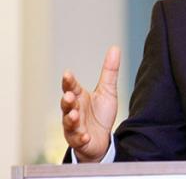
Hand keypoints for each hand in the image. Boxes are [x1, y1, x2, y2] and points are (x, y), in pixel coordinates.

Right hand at [61, 46, 120, 161]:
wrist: (102, 139)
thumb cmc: (100, 113)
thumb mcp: (108, 91)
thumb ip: (109, 71)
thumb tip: (115, 48)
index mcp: (79, 97)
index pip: (71, 87)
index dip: (69, 81)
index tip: (67, 74)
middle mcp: (73, 111)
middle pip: (67, 104)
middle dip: (67, 100)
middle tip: (69, 96)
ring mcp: (74, 126)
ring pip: (69, 122)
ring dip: (71, 119)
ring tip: (75, 115)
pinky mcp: (79, 140)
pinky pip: (78, 140)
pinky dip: (80, 137)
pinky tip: (85, 136)